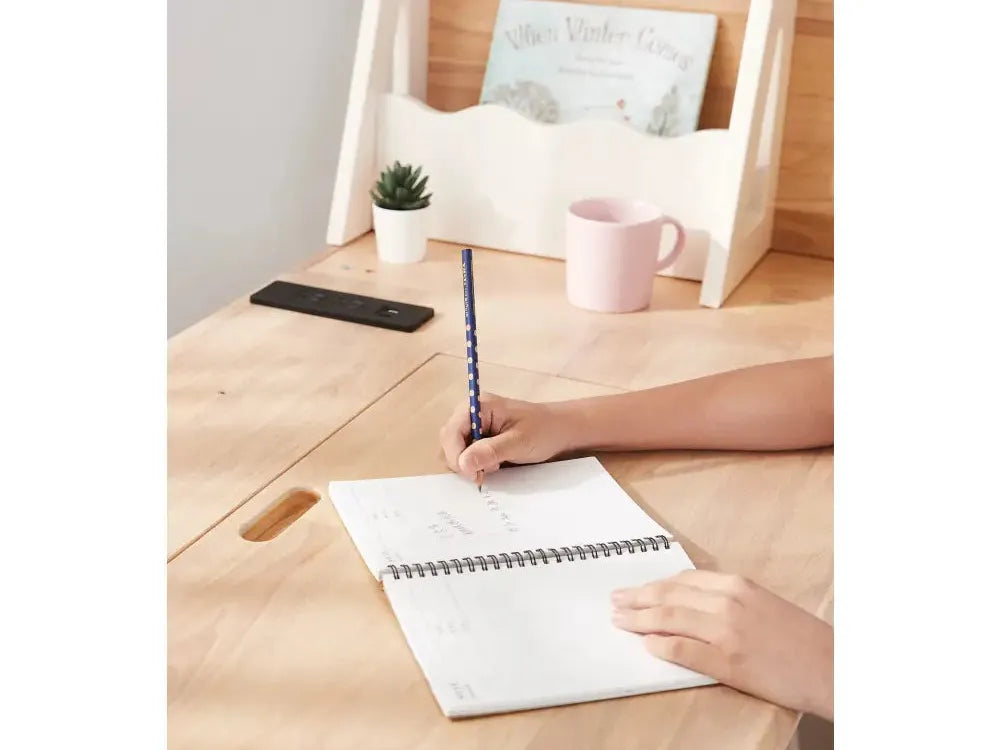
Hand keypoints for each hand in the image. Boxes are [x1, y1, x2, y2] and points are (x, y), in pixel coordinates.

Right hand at [439, 394, 573, 481]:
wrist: (561, 430)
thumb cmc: (544, 431)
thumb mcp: (519, 442)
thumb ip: (490, 451)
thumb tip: (463, 464)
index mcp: (479, 405)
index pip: (451, 431)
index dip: (456, 455)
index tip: (473, 475)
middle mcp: (471, 413)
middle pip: (449, 441)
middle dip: (462, 461)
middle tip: (484, 474)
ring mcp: (474, 425)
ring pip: (455, 449)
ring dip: (469, 463)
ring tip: (493, 466)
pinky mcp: (479, 437)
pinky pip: (466, 453)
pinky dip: (475, 464)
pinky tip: (493, 466)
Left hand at [611, 570, 832, 719]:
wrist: (832, 667)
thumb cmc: (800, 638)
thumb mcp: (763, 604)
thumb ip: (727, 599)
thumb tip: (689, 602)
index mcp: (737, 585)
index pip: (683, 580)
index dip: (654, 585)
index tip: (636, 589)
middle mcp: (728, 602)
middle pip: (669, 595)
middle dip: (637, 598)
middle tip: (615, 602)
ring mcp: (726, 632)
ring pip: (668, 619)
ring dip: (639, 620)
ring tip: (620, 621)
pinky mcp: (727, 661)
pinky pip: (682, 650)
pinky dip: (660, 646)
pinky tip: (647, 646)